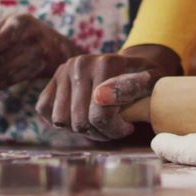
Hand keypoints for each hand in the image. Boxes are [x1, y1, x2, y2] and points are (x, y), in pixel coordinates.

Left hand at [0, 14, 82, 94]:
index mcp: (22, 23)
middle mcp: (32, 40)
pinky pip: (13, 80)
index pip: (4, 38)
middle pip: (3, 59)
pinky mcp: (37, 71)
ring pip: (7, 73)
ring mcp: (37, 57)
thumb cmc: (25, 30)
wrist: (57, 45)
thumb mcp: (14, 20)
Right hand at [36, 44, 181, 141]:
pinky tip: (81, 115)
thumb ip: (133, 87)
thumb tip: (100, 97)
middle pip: (80, 122)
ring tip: (99, 121)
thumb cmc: (143, 78)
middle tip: (114, 127)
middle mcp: (80, 63)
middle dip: (100, 133)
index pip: (100, 115)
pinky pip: (44, 109)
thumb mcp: (152, 81)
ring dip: (81, 129)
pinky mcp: (52, 79)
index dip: (115, 130)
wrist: (131, 65)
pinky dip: (61, 120)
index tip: (128, 127)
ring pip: (61, 120)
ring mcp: (64, 70)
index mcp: (106, 62)